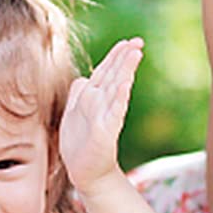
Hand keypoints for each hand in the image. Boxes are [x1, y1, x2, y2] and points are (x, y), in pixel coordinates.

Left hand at [59, 38, 142, 196]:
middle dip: (125, 57)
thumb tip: (83, 77)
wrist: (85, 171)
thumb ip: (79, 94)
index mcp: (94, 97)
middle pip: (114, 74)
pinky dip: (120, 96)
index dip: (116, 55)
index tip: (128, 41)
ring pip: (117, 87)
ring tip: (136, 53)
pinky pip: (115, 110)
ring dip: (125, 70)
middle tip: (139, 42)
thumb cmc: (80, 144)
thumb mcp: (73, 113)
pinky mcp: (107, 131)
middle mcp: (102, 103)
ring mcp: (106, 116)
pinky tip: (126, 83)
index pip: (107, 70)